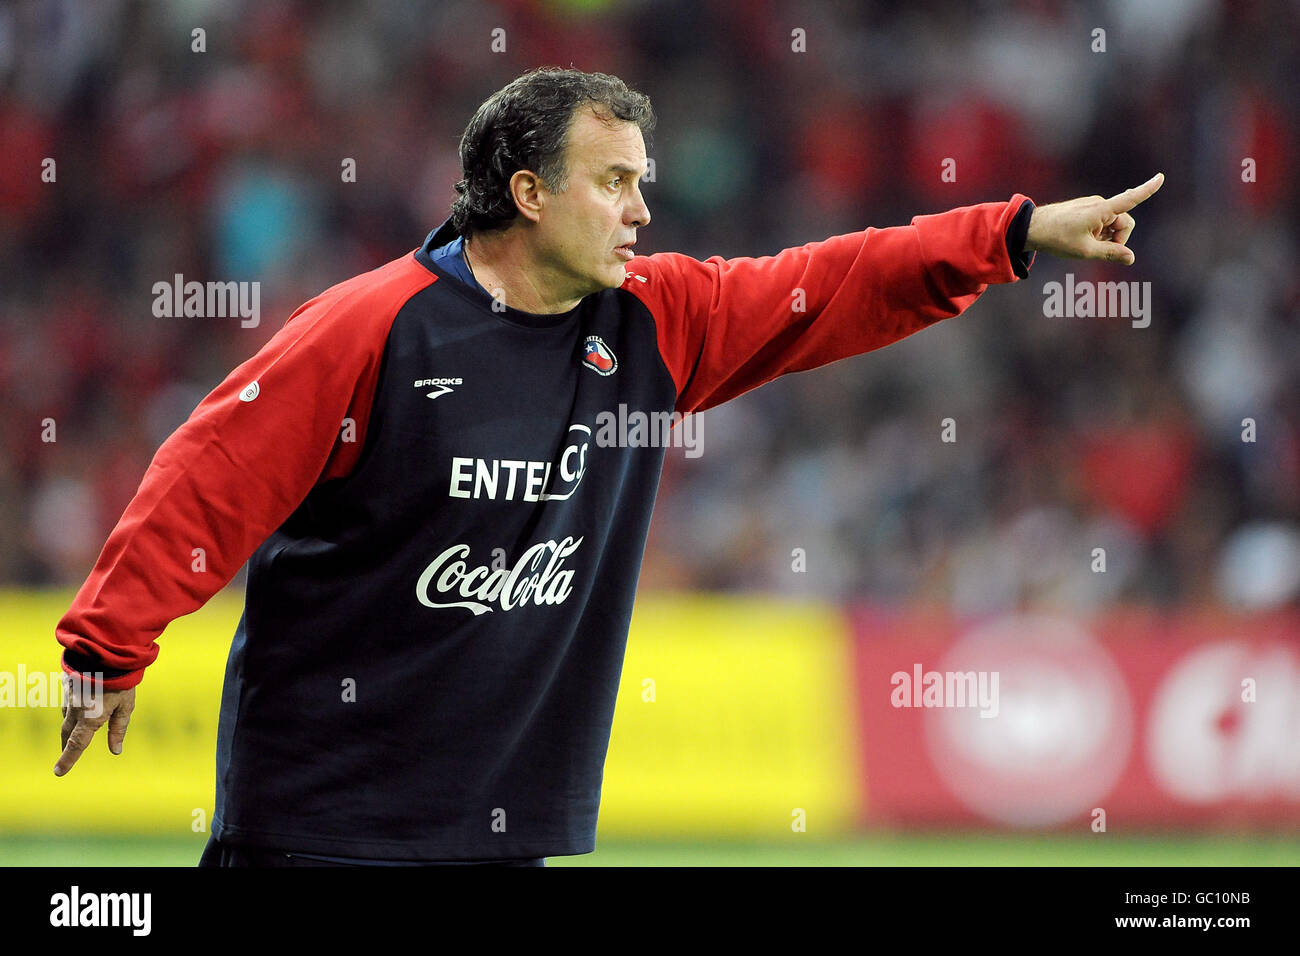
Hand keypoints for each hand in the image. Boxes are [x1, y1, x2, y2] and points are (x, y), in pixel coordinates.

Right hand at [55, 682, 135, 775]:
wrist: (107, 651)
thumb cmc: (122, 680)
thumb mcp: (126, 706)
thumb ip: (119, 729)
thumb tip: (116, 750)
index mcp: (90, 718)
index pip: (76, 745)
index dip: (67, 760)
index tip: (58, 772)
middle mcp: (76, 709)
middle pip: (67, 733)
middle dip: (66, 747)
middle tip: (64, 757)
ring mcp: (70, 697)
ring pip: (66, 716)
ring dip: (68, 727)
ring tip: (72, 734)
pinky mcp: (68, 685)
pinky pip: (67, 701)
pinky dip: (71, 708)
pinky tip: (78, 706)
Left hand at [1025, 172, 1163, 265]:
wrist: (1032, 228)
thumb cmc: (1057, 239)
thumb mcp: (1085, 251)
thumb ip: (1111, 254)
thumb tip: (1131, 258)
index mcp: (1101, 210)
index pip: (1130, 198)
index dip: (1147, 189)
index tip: (1161, 176)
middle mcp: (1100, 204)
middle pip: (1124, 224)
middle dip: (1118, 239)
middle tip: (1099, 250)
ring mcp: (1093, 206)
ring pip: (1113, 225)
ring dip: (1106, 238)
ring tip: (1085, 244)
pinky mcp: (1087, 209)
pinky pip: (1102, 223)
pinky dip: (1098, 233)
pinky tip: (1082, 239)